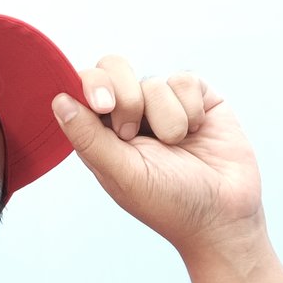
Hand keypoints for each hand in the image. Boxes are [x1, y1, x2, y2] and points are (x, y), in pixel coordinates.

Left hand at [50, 54, 264, 261]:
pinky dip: (190, 109)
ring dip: (166, 119)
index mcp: (103, 133)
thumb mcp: (123, 174)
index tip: (104, 106)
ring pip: (153, 81)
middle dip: (127, 99)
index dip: (91, 85)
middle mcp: (131, 113)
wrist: (223, 215)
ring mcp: (164, 104)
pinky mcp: (198, 98)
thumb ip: (89, 138)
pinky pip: (185, 80)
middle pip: (113, 67)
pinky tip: (197, 131)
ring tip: (177, 145)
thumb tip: (59, 100)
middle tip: (134, 133)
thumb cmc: (169, 203)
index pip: (84, 85)